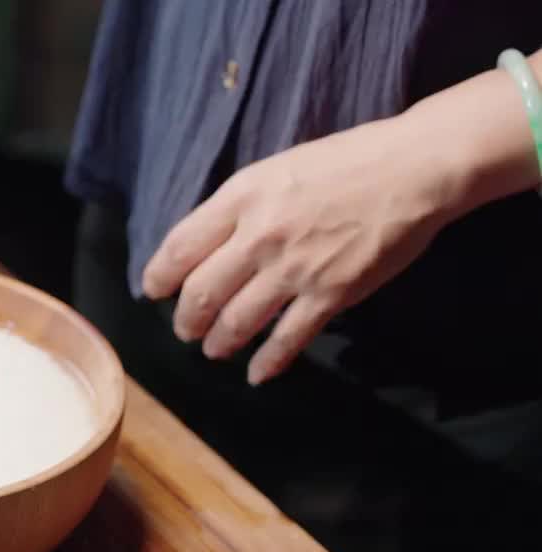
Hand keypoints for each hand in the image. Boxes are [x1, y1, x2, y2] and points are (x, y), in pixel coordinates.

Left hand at [141, 116, 458, 384]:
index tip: (154, 291)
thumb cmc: (344, 162)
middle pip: (200, 293)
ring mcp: (294, 269)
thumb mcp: (274, 171)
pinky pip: (288, 338)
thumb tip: (205, 244)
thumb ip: (237, 208)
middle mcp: (259, 237)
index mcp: (241, 199)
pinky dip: (268, 361)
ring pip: (237, 321)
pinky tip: (258, 374)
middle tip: (185, 329)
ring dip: (219, 342)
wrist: (413, 169)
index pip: (179, 247)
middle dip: (186, 319)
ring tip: (214, 348)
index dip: (159, 277)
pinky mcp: (331, 294)